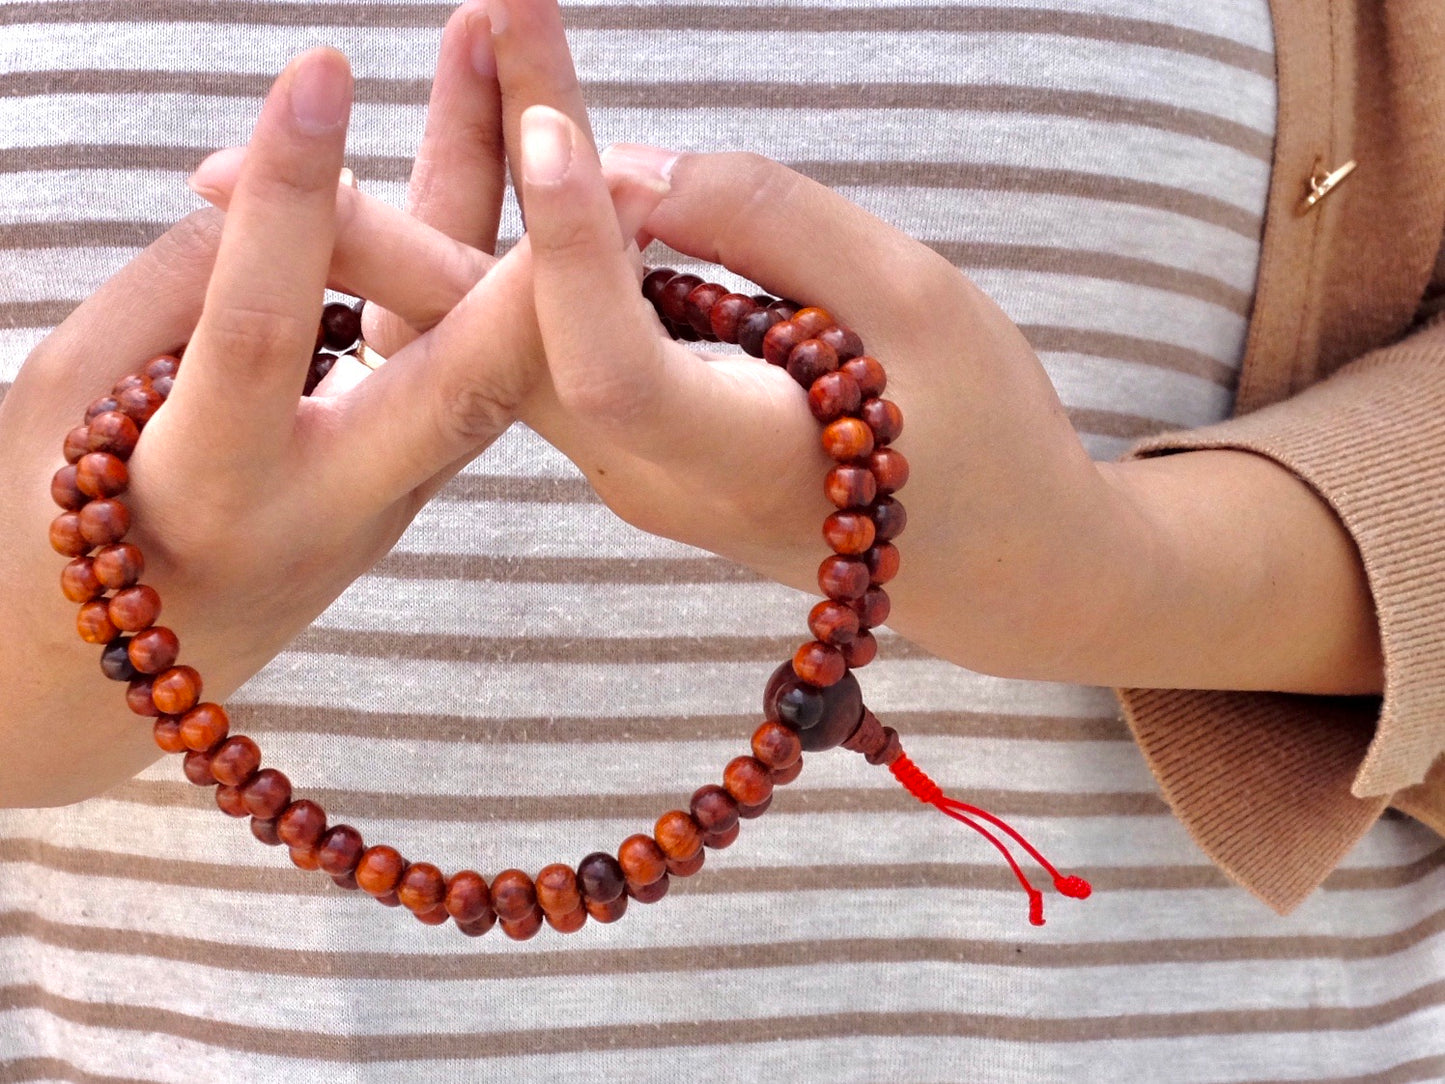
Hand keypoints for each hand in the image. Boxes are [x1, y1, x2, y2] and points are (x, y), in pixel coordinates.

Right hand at [0, 40, 522, 806]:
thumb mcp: (62, 416)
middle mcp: (332, 509)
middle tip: (527, 62)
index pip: (266, 335)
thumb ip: (164, 308)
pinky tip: (480, 153)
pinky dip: (471, 257)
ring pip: (474, 349)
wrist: (101, 678)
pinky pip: (455, 356)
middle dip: (496, 208)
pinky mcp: (408, 482)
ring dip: (501, 204)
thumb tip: (274, 206)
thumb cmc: (40, 542)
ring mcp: (389, 501)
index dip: (291, 202)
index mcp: (210, 496)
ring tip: (500, 53)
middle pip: (453, 368)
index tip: (318, 67)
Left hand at [188, 0, 1383, 698]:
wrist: (995, 566)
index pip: (612, 361)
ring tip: (405, 83)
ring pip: (512, 341)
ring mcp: (634, 465)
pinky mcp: (638, 440)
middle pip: (499, 358)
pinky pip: (550, 342)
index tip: (557, 131)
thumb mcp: (920, 306)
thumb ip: (771, 229)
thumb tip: (623, 175)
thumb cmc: (984, 434)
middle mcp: (652, 474)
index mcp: (734, 456)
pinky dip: (520, 246)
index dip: (576, 254)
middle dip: (390, 242)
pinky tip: (504, 149)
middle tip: (235, 168)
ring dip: (449, 216)